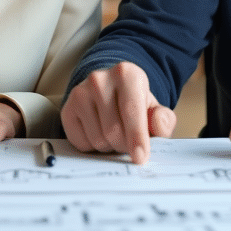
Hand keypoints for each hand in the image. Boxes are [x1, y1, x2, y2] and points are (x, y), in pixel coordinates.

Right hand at [61, 61, 175, 163]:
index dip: (137, 138)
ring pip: (97, 138)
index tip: (141, 157)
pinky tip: (99, 133)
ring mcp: (80, 93)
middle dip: (125, 146)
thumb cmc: (135, 105)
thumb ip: (163, 120)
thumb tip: (158, 124)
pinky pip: (80, 142)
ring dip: (110, 147)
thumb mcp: (154, 110)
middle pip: (113, 130)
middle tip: (130, 143)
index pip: (131, 111)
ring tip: (115, 135)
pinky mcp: (67, 109)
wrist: (111, 93)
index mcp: (126, 74)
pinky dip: (93, 146)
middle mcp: (100, 79)